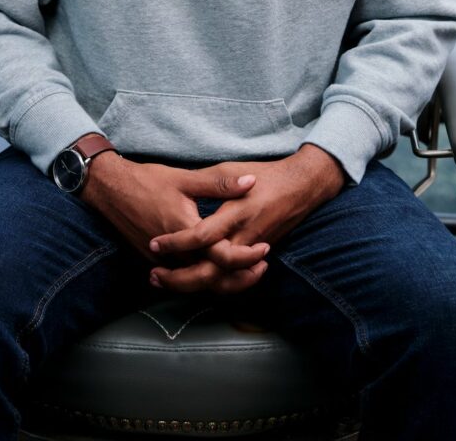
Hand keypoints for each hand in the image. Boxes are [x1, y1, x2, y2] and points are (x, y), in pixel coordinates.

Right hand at [82, 152, 270, 289]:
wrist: (111, 189)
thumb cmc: (148, 180)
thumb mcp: (185, 177)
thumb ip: (219, 184)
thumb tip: (251, 181)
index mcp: (186, 230)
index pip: (222, 255)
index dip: (246, 256)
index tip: (264, 248)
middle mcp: (175, 252)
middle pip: (214, 277)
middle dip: (241, 277)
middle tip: (262, 268)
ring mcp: (163, 260)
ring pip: (198, 282)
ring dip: (223, 280)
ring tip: (245, 272)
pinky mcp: (154, 261)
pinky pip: (183, 277)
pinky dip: (202, 276)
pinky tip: (216, 268)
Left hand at [148, 146, 345, 292]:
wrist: (301, 187)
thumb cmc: (265, 174)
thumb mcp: (232, 168)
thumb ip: (210, 183)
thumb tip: (182, 188)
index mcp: (235, 213)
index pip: (202, 237)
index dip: (176, 243)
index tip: (155, 243)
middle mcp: (243, 237)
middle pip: (210, 272)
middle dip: (180, 280)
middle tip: (154, 276)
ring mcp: (251, 250)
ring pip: (221, 282)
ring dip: (192, 287)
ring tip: (165, 281)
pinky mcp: (255, 255)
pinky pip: (232, 278)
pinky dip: (211, 285)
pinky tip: (192, 280)